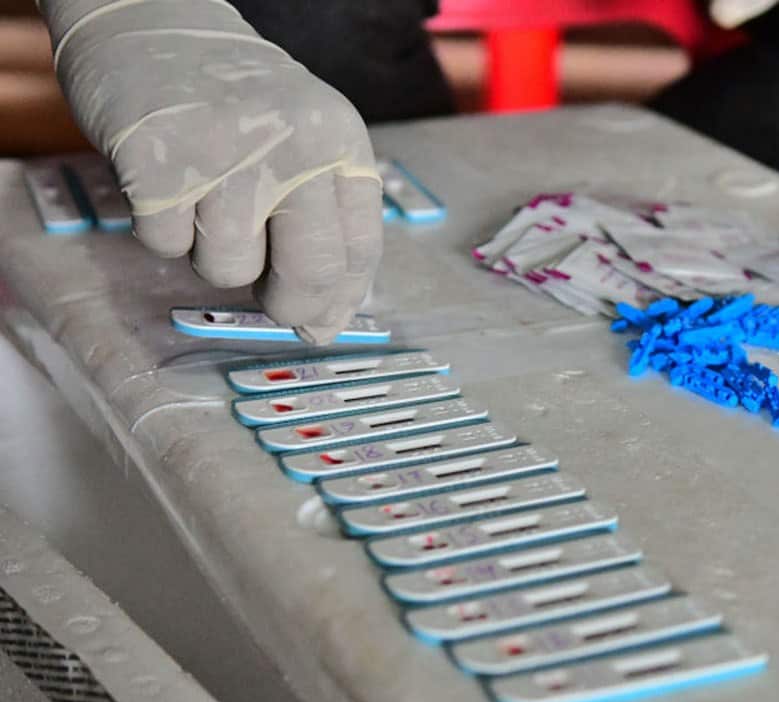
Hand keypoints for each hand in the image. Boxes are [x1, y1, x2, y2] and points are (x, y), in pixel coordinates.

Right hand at [42, 0, 381, 342]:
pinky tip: (166, 186)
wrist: (149, 17)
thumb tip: (323, 325)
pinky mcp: (158, 162)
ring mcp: (226, 153)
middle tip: (274, 306)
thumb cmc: (233, 98)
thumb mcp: (302, 138)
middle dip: (291, 306)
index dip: (340, 299)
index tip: (322, 320)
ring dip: (213, 256)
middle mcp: (293, 146)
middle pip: (310, 272)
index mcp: (339, 141)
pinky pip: (167, 245)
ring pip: (230, 268)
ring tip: (206, 204)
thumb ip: (322, 223)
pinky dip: (162, 231)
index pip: (359, 249)